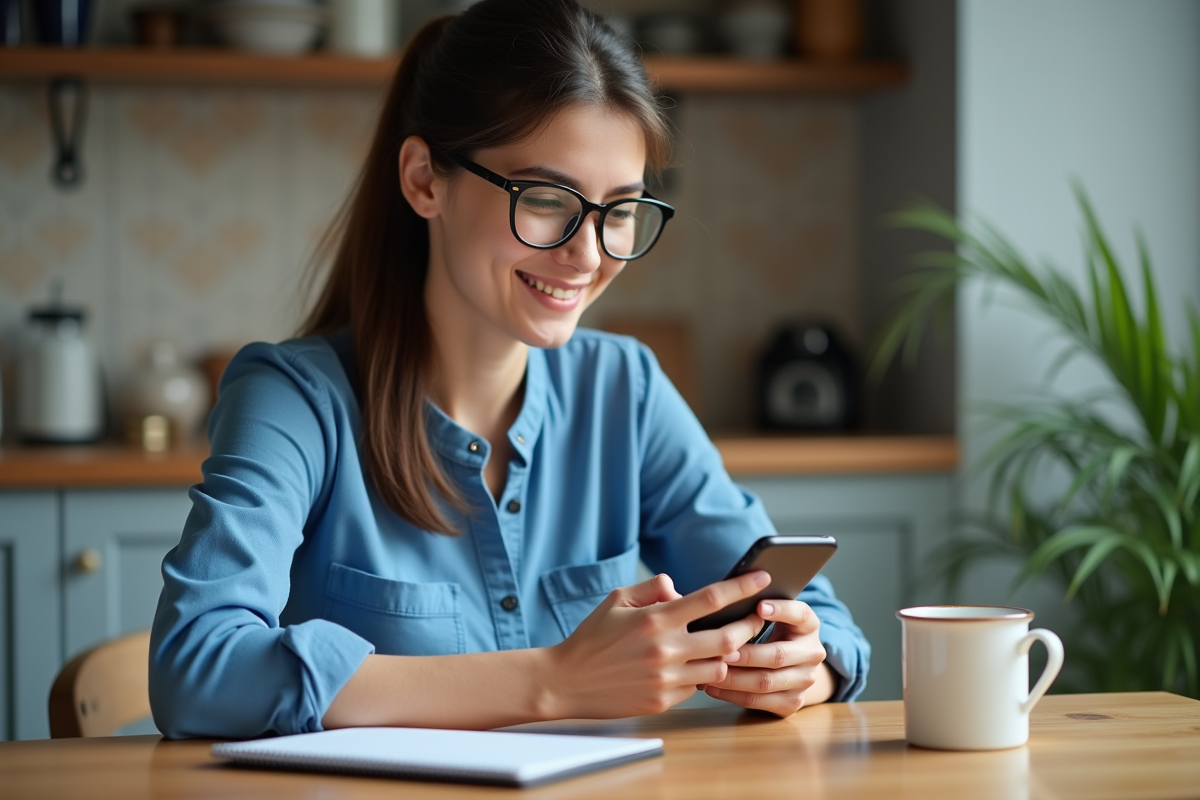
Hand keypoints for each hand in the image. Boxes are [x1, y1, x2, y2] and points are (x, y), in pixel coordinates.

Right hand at [544, 571, 769, 718]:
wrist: (566, 681)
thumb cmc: (592, 637)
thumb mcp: (616, 600)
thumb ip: (651, 588)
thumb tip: (679, 587)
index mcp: (655, 619)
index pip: (710, 599)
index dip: (741, 587)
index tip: (762, 577)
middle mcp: (665, 649)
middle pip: (728, 638)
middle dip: (748, 626)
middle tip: (754, 619)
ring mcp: (666, 679)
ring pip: (719, 667)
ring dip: (725, 655)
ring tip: (723, 645)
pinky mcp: (663, 701)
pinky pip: (695, 686)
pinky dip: (699, 675)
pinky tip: (691, 667)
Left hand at [703, 598, 830, 716]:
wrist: (792, 667)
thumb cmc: (773, 632)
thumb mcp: (775, 616)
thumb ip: (759, 609)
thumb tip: (727, 600)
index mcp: (809, 625)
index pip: (800, 614)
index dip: (781, 610)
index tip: (759, 606)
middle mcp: (813, 653)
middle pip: (778, 655)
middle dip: (746, 654)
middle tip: (721, 651)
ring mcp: (805, 681)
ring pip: (765, 682)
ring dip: (734, 677)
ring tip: (711, 669)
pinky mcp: (792, 703)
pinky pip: (759, 702)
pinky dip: (732, 695)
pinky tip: (712, 687)